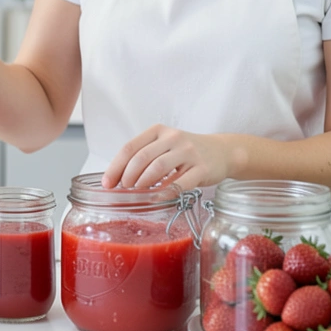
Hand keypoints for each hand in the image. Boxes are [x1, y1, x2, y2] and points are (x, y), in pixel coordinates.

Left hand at [102, 125, 232, 190]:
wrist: (223, 151)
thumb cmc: (188, 151)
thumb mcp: (165, 145)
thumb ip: (144, 156)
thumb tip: (117, 178)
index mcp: (159, 131)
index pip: (130, 147)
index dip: (115, 167)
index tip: (108, 183)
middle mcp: (173, 138)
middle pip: (142, 157)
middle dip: (127, 177)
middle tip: (123, 190)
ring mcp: (188, 153)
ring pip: (158, 168)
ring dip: (143, 183)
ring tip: (137, 193)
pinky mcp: (201, 168)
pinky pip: (180, 183)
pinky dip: (165, 192)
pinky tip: (156, 199)